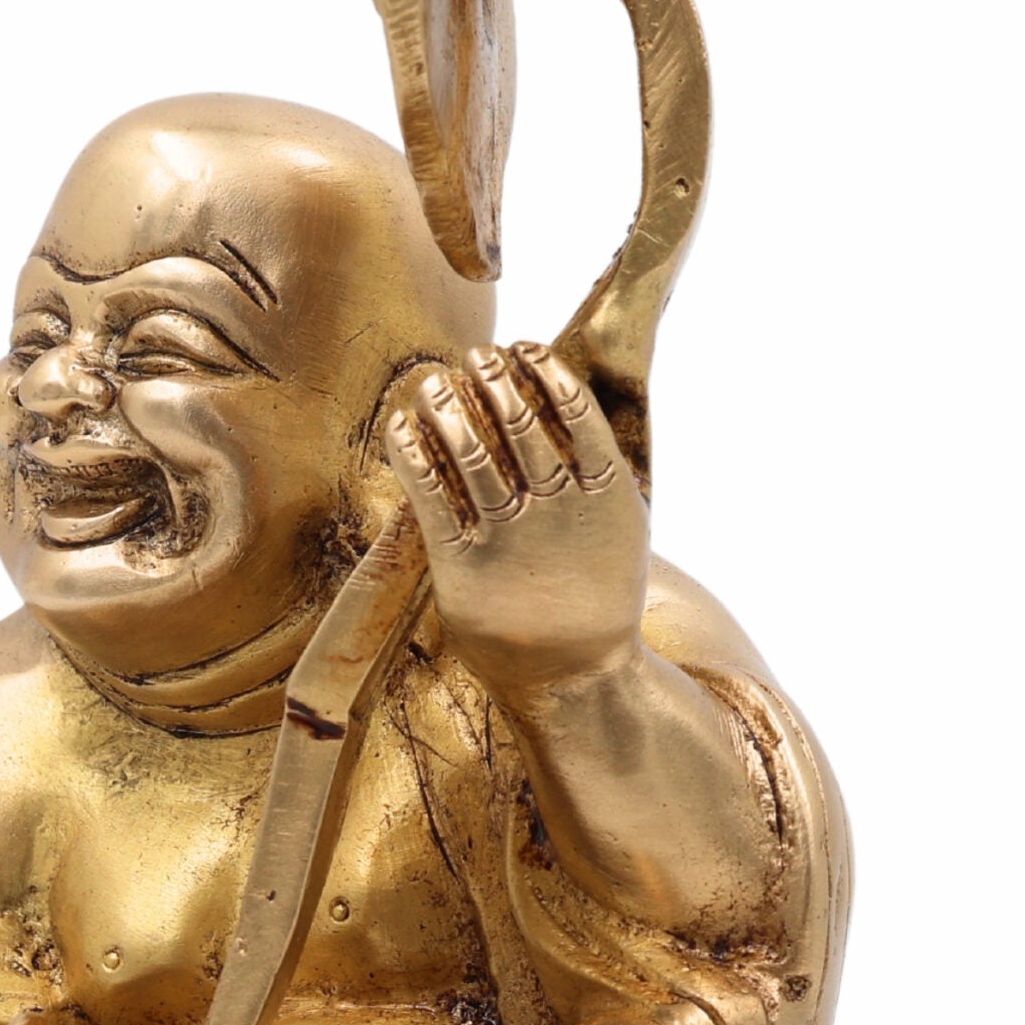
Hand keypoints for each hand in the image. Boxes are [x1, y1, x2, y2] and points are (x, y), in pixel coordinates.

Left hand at [384, 344, 649, 697]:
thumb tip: (573, 410)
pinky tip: (400, 426)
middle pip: (519, 423)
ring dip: (448, 406)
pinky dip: (412, 454)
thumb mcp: (623, 530)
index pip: (575, 410)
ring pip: (472, 453)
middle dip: (494, 380)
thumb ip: (599, 475)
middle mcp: (557, 509)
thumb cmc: (595, 598)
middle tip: (475, 356)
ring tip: (433, 381)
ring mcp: (509, 537)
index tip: (524, 347)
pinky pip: (432, 496)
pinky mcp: (463, 565)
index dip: (546, 370)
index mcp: (605, 493)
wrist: (574, 678)